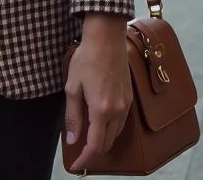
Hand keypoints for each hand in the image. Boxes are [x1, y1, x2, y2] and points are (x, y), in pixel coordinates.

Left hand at [64, 14, 131, 173]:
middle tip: (79, 150)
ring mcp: (126, 104)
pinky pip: (121, 121)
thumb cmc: (87, 58)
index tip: (75, 165)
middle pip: (107, 142)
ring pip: (115, 133)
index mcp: (101, 110)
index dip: (84, 159)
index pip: (94, 145)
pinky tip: (100, 121)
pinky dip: (110, 127)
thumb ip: (73, 116)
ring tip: (88, 135)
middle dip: (93, 150)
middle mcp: (117, 111)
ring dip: (103, 139)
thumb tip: (72, 139)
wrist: (106, 37)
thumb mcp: (72, 87)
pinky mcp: (129, 96)